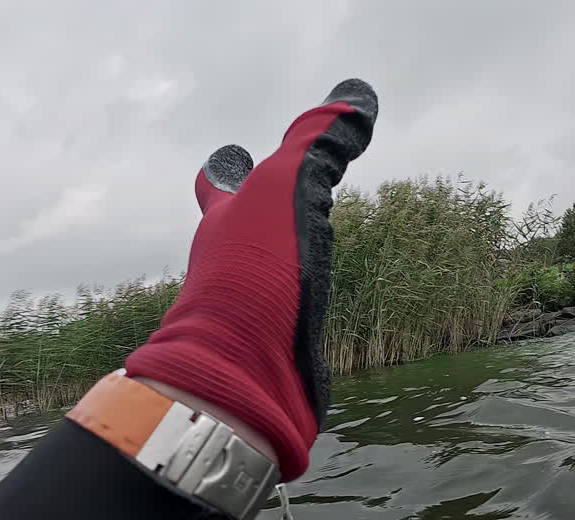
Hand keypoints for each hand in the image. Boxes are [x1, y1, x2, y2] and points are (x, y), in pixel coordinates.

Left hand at [124, 80, 377, 481]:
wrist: (239, 368)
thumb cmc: (251, 271)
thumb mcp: (285, 187)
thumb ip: (315, 143)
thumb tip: (355, 96)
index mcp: (224, 222)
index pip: (218, 182)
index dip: (226, 167)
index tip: (232, 154)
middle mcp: (226, 264)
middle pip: (239, 233)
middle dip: (256, 218)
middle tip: (288, 208)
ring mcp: (245, 310)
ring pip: (261, 278)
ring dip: (280, 266)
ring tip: (309, 260)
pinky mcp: (270, 348)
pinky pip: (284, 321)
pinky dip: (298, 313)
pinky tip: (313, 319)